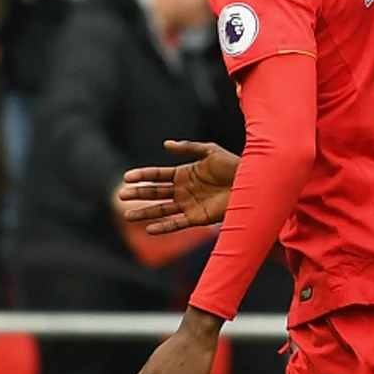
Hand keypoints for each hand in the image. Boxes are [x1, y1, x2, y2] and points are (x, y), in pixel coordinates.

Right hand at [120, 140, 238, 233]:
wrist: (251, 184)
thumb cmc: (233, 165)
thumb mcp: (210, 151)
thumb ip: (188, 148)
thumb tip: (165, 144)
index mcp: (184, 173)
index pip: (158, 175)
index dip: (143, 176)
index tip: (127, 177)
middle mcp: (183, 190)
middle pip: (155, 192)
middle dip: (139, 194)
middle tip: (122, 195)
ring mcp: (189, 205)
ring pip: (161, 209)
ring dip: (145, 212)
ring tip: (127, 215)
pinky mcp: (197, 218)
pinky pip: (177, 223)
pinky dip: (163, 227)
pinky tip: (149, 229)